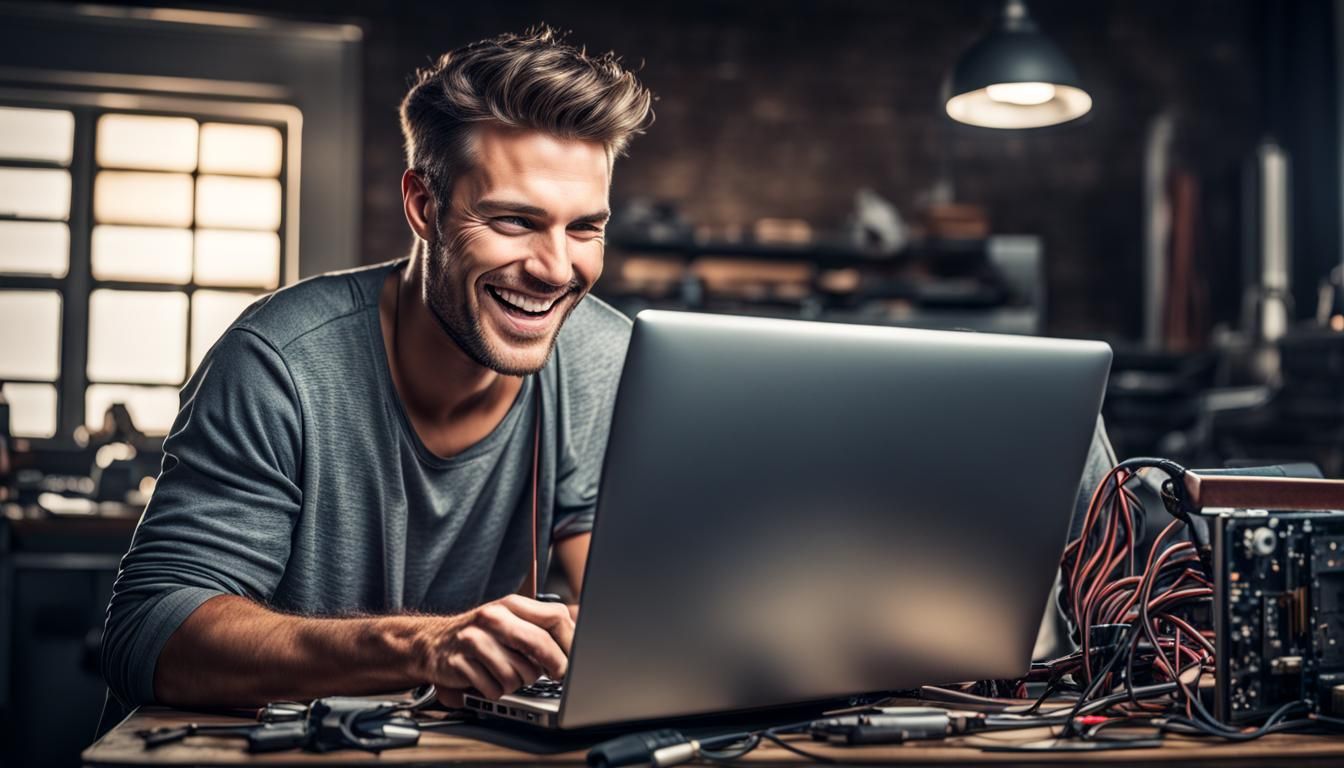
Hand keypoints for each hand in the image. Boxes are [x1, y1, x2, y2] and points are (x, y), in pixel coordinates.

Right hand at [412, 594, 574, 705]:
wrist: (431, 642)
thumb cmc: (479, 635)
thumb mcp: (508, 620)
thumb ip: (539, 628)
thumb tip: (575, 648)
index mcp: (511, 604)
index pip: (555, 617)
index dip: (570, 643)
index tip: (575, 660)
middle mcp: (493, 617)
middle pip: (539, 644)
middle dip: (554, 666)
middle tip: (555, 676)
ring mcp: (474, 639)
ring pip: (518, 673)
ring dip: (518, 682)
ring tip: (507, 673)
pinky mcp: (460, 663)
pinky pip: (494, 688)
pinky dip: (495, 691)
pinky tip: (487, 680)